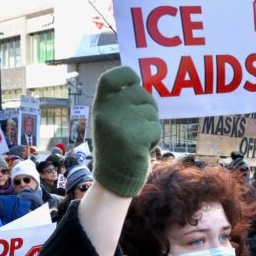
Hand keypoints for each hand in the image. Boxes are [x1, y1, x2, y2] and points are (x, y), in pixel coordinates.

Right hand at [90, 66, 160, 197]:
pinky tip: (141, 148)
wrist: (113, 179)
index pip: (112, 77)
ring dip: (150, 125)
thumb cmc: (116, 148)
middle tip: (139, 124)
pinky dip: (153, 138)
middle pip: (141, 93)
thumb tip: (142, 85)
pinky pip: (155, 127)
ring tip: (136, 139)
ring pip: (151, 112)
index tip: (134, 83)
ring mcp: (120, 125)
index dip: (127, 75)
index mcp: (100, 106)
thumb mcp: (109, 121)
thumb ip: (120, 103)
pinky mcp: (134, 138)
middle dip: (147, 107)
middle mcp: (107, 112)